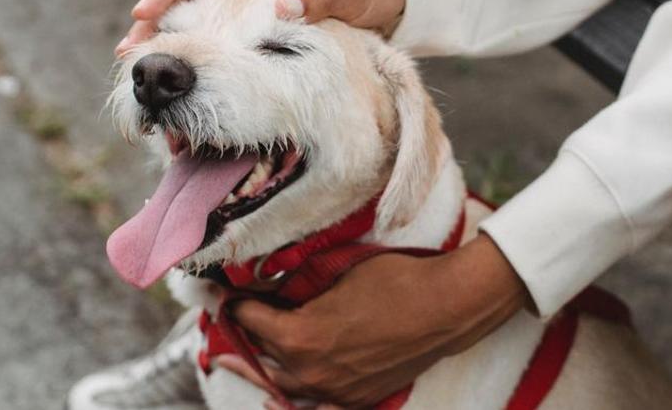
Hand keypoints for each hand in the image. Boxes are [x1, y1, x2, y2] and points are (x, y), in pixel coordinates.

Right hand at [119, 0, 405, 55]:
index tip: (146, 12)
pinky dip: (195, 44)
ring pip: (198, 8)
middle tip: (130, 49)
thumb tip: (283, 7)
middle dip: (157, 15)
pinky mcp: (253, 12)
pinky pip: (216, 25)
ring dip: (171, 33)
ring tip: (142, 62)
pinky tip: (181, 70)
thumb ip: (318, 0)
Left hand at [219, 234, 529, 406]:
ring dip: (259, 370)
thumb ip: (300, 288)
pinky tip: (278, 397)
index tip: (228, 293)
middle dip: (241, 337)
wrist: (445, 309)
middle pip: (260, 356)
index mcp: (298, 336)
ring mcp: (333, 392)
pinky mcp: (356, 399)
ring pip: (281, 386)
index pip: (249, 320)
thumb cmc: (395, 282)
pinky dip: (293, 400)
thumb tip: (276, 286)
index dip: (236, 303)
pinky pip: (315, 407)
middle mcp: (309, 371)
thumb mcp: (337, 274)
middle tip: (226, 323)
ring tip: (236, 363)